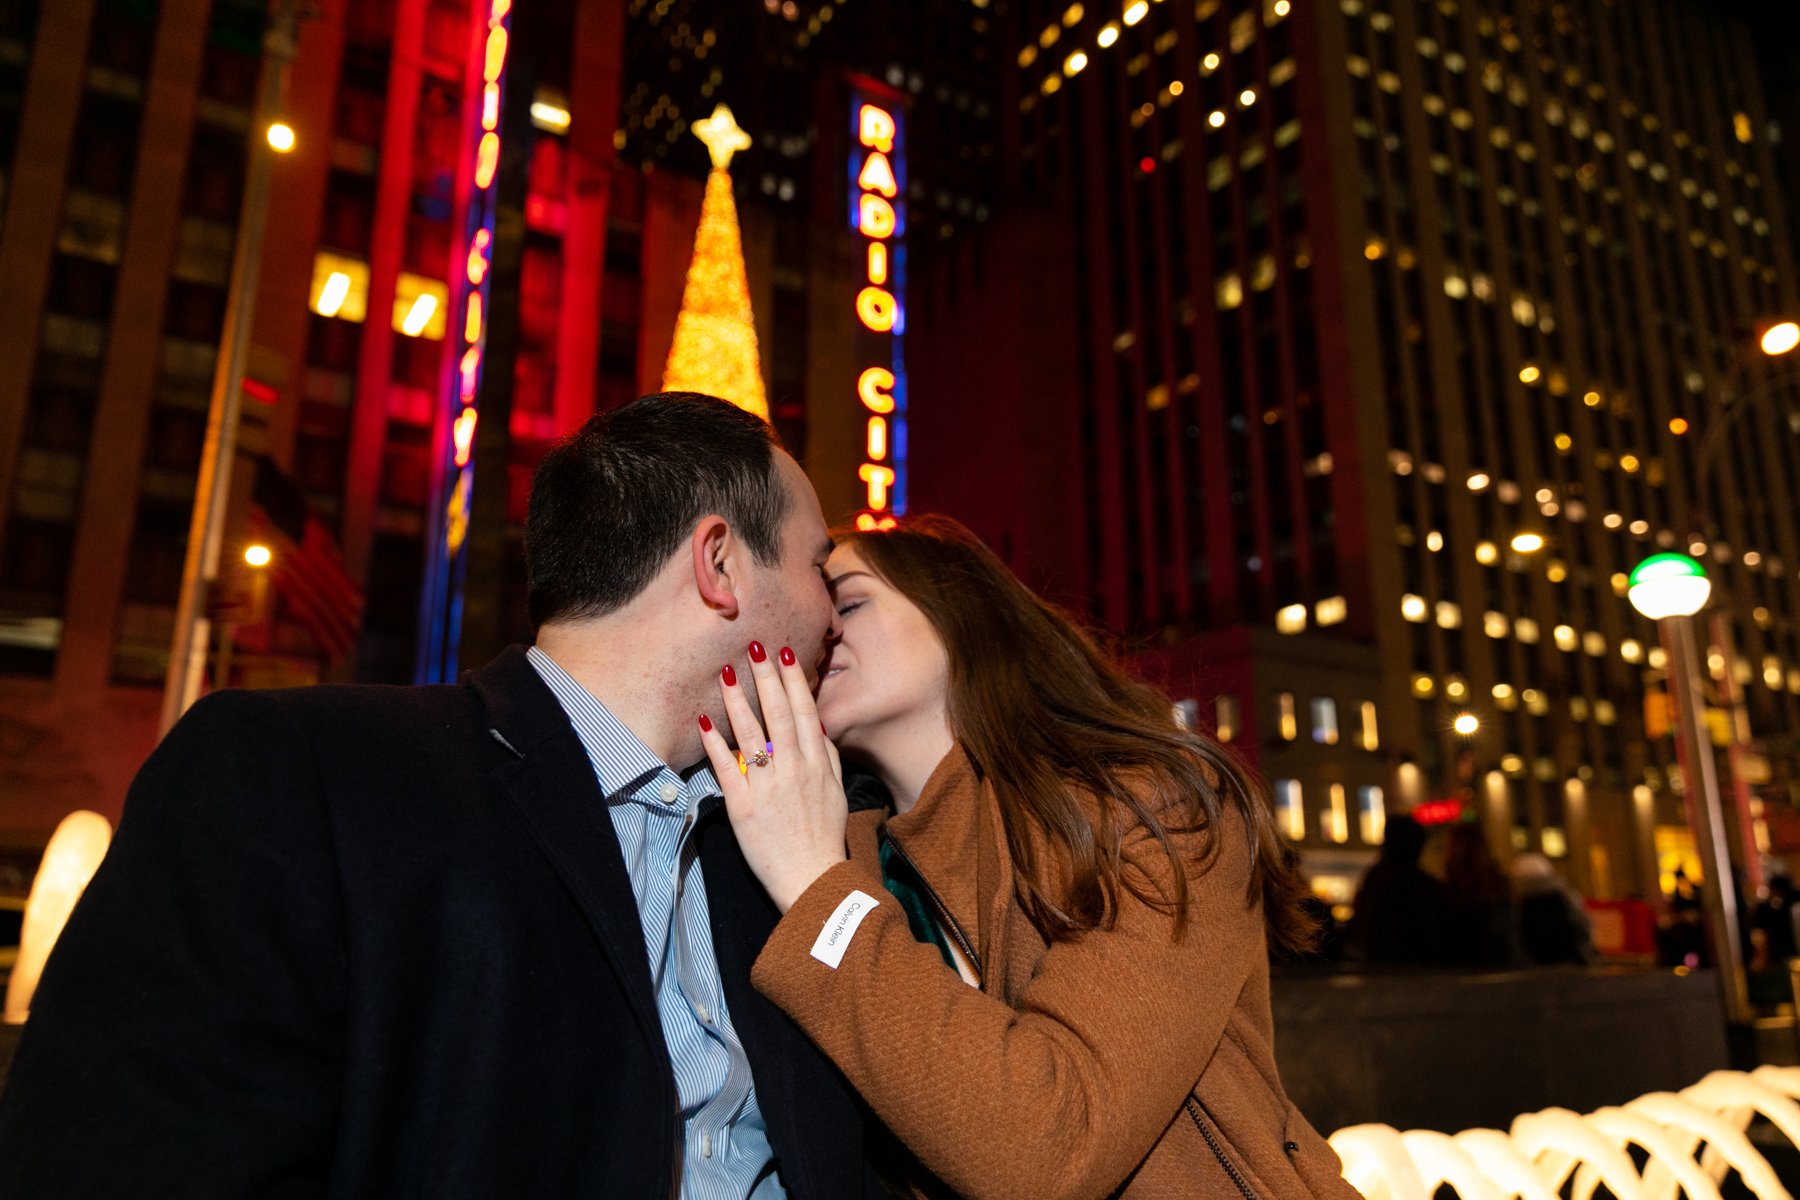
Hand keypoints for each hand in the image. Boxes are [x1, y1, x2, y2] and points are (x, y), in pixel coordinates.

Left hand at [698, 642, 848, 912]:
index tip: (784, 656)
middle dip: (766, 678)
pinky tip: (704, 722)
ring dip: (738, 701)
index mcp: (815, 764)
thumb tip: (817, 724)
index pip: (804, 713)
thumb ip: (826, 756)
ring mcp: (768, 786)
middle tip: (755, 645)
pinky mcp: (743, 806)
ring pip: (751, 734)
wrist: (812, 877)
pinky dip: (715, 744)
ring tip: (727, 672)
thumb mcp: (836, 792)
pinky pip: (727, 769)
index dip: (793, 682)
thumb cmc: (824, 836)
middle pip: (778, 714)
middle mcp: (793, 768)